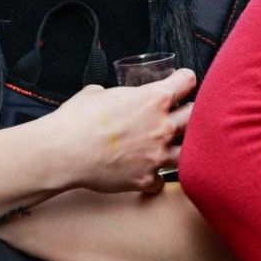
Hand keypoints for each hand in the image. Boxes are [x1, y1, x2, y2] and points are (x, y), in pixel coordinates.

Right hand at [38, 68, 195, 195]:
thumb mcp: (96, 92)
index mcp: (153, 98)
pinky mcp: (147, 179)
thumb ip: (115, 93)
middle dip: (188, 114)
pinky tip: (147, 172)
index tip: (181, 83)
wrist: (64, 152)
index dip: (184, 80)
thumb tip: (111, 96)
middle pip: (195, 116)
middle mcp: (162, 126)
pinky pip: (163, 180)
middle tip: (178, 115)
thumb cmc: (76, 120)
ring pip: (189, 152)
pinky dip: (156, 176)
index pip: (187, 82)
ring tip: (166, 146)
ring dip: (179, 148)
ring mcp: (157, 155)